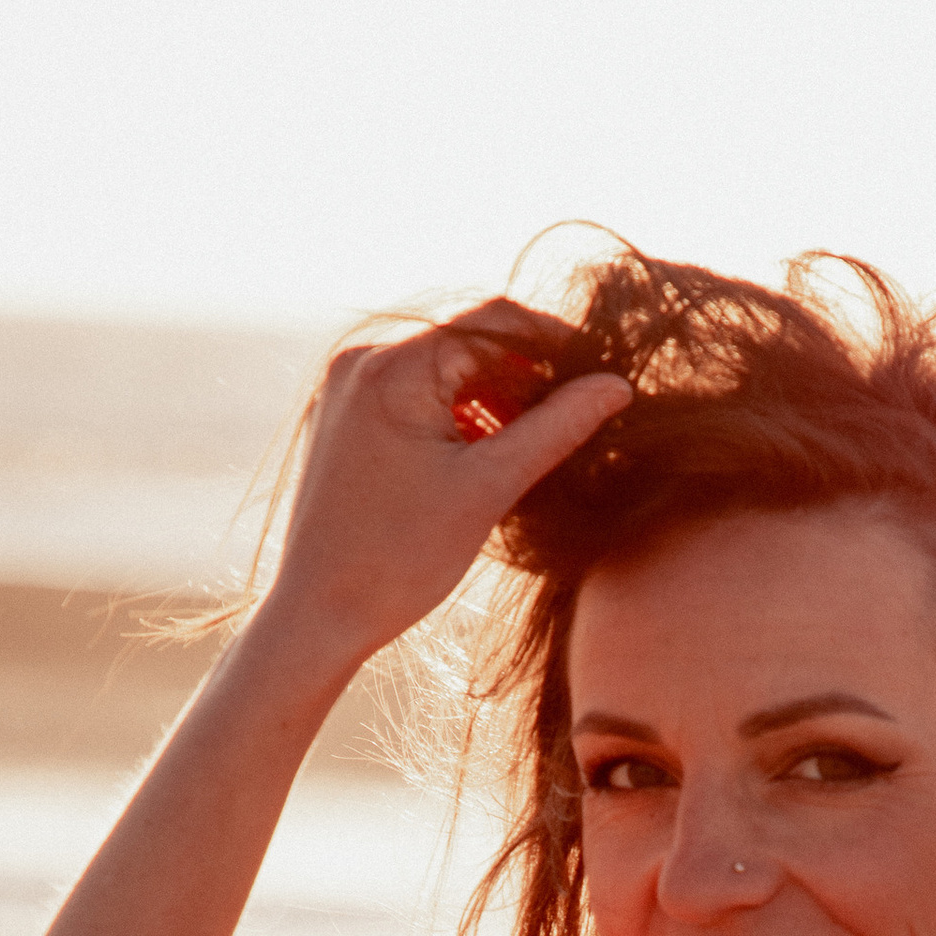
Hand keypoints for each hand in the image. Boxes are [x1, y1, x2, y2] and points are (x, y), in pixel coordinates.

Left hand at [266, 306, 629, 664]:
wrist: (318, 614)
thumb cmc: (399, 559)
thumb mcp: (489, 486)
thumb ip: (557, 428)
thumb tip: (617, 385)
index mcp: (393, 367)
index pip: (494, 321)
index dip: (557, 341)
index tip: (601, 375)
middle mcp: (363, 359)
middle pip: (470, 339)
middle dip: (527, 371)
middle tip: (577, 413)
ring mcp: (350, 384)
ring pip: (447, 364)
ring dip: (497, 393)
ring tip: (536, 440)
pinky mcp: (349, 412)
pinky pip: (420, 388)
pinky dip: (461, 409)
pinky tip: (492, 449)